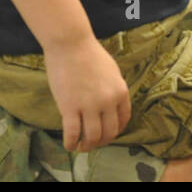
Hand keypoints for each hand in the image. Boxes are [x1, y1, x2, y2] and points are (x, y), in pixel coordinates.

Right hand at [43, 35, 131, 151]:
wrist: (71, 44)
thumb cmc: (90, 54)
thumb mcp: (112, 72)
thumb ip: (113, 90)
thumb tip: (111, 107)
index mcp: (121, 92)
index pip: (123, 121)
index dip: (115, 132)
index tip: (107, 135)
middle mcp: (108, 101)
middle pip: (109, 133)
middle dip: (101, 142)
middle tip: (92, 143)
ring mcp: (89, 105)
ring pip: (92, 137)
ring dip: (86, 146)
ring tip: (80, 147)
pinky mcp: (70, 107)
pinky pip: (73, 133)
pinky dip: (71, 143)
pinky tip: (68, 145)